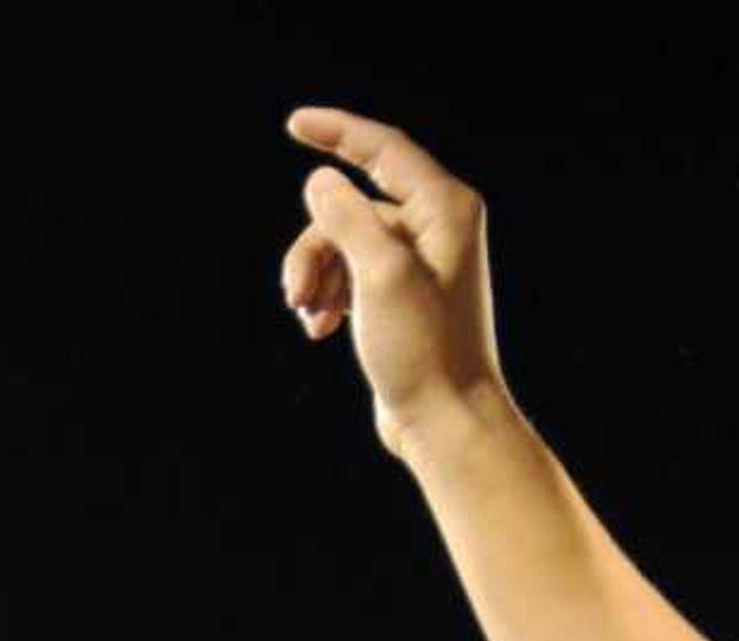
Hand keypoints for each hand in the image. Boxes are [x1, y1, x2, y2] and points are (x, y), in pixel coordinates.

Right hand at [281, 108, 502, 463]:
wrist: (445, 419)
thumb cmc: (423, 351)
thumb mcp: (379, 275)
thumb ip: (347, 219)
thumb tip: (319, 181)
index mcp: (445, 209)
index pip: (384, 149)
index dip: (337, 131)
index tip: (293, 123)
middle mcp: (437, 226)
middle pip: (351, 206)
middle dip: (314, 245)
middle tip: (295, 294)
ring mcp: (419, 262)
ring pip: (343, 242)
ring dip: (315, 275)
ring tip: (308, 316)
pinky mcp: (401, 295)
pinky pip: (349, 272)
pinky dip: (327, 295)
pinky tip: (321, 329)